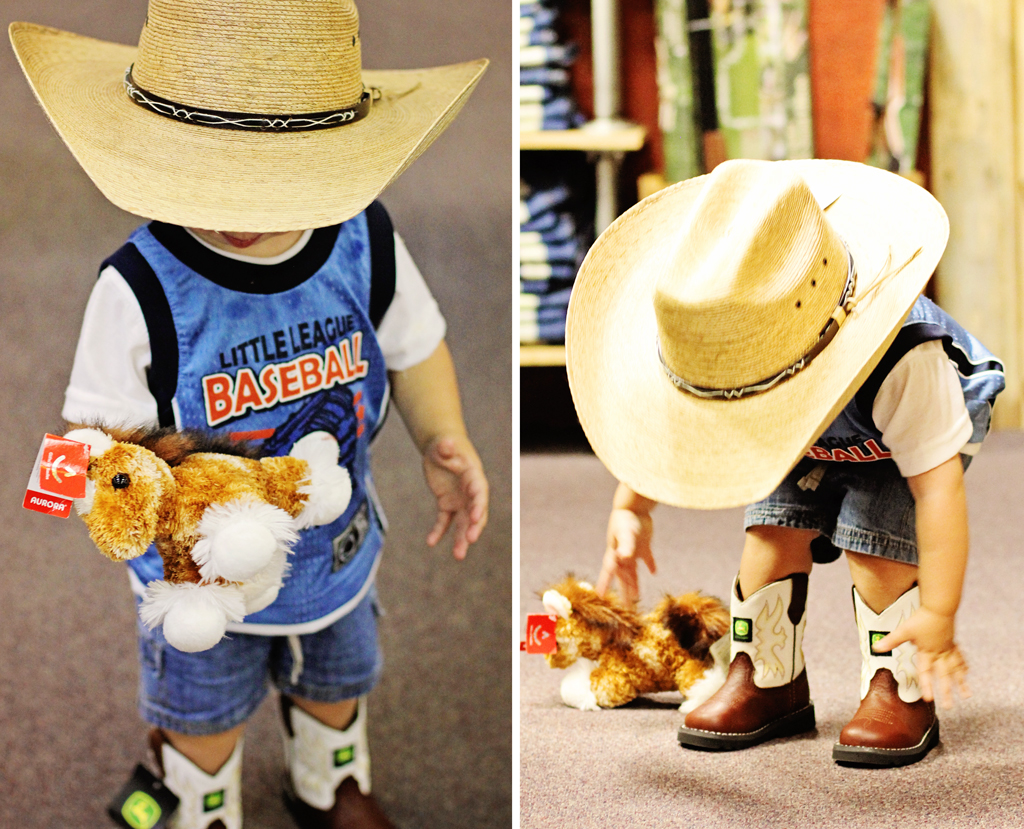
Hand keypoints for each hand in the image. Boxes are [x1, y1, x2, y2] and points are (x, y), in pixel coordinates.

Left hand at [422, 435, 487, 559]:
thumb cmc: (444, 445)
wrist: (441, 449)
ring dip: (461, 539)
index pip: (479, 494)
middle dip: (473, 528)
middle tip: (469, 541)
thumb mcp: (443, 444)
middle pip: (475, 513)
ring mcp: (460, 501)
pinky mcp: (447, 505)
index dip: (479, 506)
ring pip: (463, 523)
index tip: (475, 518)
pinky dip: (438, 532)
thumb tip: (447, 443)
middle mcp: (470, 492)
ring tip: (458, 556)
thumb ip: (445, 446)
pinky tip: (431, 542)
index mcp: (473, 477)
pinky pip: (444, 521)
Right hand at [595, 508, 655, 606]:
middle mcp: (622, 554)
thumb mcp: (626, 534)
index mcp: (615, 553)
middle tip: (626, 608)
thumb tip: (624, 558)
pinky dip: (650, 565)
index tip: (600, 596)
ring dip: (634, 583)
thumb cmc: (627, 519)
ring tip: (637, 597)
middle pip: (623, 577)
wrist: (635, 505)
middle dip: (624, 592)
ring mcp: (632, 550)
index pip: (609, 572)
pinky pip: (646, 558)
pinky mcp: (643, 545)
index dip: (605, 584)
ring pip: (633, 571)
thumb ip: (626, 546)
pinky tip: (653, 573)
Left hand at [873, 606, 969, 708]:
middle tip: (948, 706)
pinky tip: (966, 673)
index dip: (927, 685)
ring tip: (966, 696)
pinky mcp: (952, 642)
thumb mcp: (904, 630)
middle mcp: (940, 653)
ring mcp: (948, 649)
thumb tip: (876, 648)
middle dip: (946, 691)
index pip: (926, 672)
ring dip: (960, 683)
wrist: (940, 607)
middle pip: (944, 676)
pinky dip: (963, 666)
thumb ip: (891, 640)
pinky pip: (959, 657)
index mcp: (927, 652)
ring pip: (955, 669)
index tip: (928, 699)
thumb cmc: (922, 618)